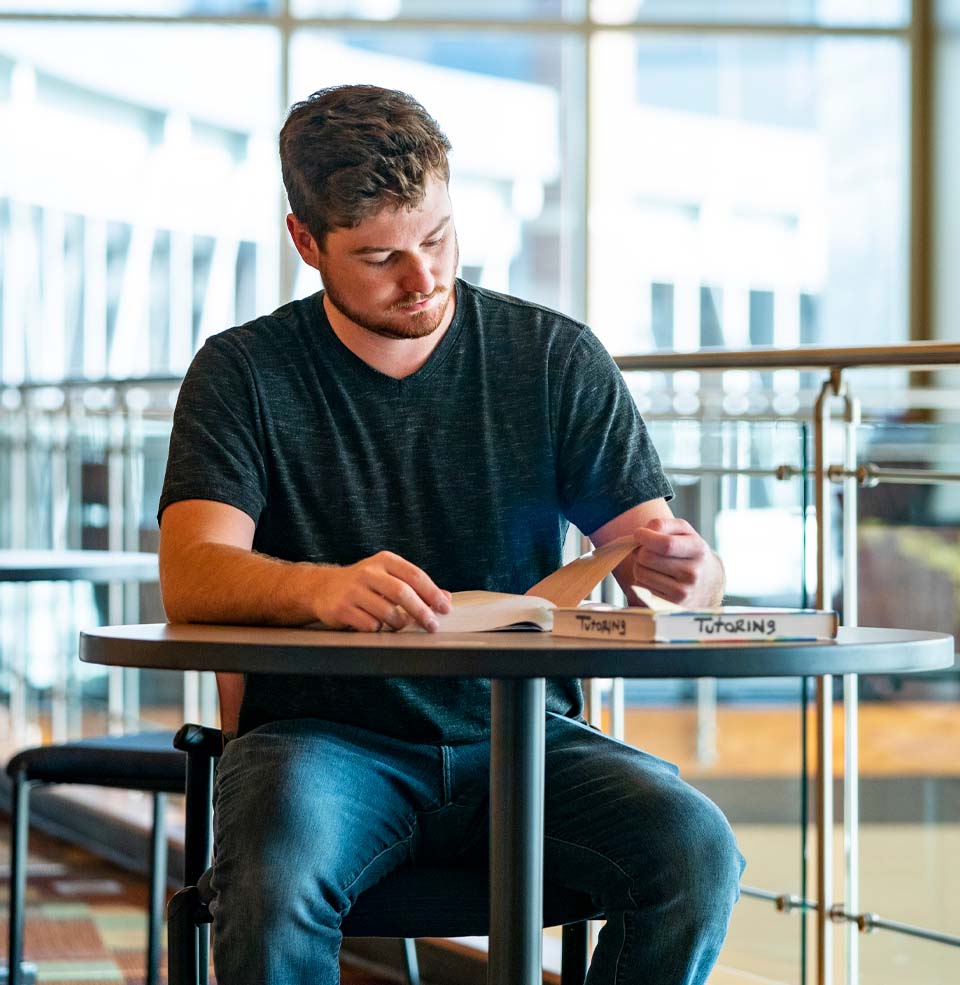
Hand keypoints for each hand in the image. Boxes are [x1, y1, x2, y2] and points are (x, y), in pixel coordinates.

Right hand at [312, 552, 451, 631]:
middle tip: (432, 625)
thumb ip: (415, 586)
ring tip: (400, 625)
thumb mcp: (388, 576)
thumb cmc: (363, 584)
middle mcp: (368, 572)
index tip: (444, 608)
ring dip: (399, 624)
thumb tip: (445, 598)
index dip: (432, 593)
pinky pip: (370, 625)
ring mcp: (353, 590)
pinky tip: (377, 625)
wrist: (322, 588)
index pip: (415, 575)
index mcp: (384, 561)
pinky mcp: (342, 608)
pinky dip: (379, 629)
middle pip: (402, 593)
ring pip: (387, 612)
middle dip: (421, 612)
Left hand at [627, 517, 723, 607]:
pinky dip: (642, 580)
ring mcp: (682, 592)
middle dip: (640, 551)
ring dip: (640, 566)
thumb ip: (663, 524)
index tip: (638, 533)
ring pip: (640, 573)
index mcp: (697, 550)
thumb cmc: (689, 552)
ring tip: (653, 565)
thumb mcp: (684, 532)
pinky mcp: (669, 604)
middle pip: (647, 557)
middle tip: (647, 550)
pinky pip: (641, 587)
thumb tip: (643, 532)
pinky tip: (656, 579)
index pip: (665, 544)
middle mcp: (692, 573)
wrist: (708, 584)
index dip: (645, 537)